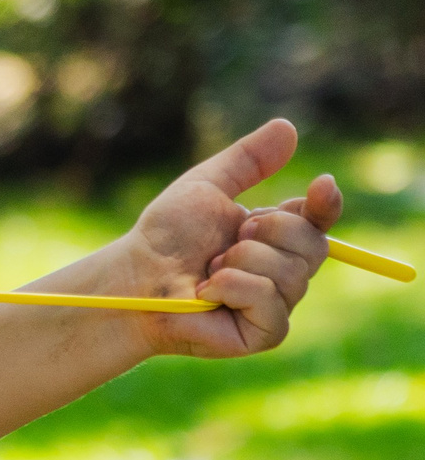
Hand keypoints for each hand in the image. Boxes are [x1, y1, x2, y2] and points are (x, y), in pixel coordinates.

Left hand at [113, 118, 342, 358]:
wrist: (133, 278)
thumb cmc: (164, 237)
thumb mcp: (206, 188)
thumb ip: (247, 161)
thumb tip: (289, 127)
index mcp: (276, 237)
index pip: (321, 220)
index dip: (326, 204)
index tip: (319, 185)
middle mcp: (283, 271)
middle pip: (314, 246)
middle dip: (269, 232)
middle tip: (228, 240)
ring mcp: (276, 305)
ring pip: (293, 274)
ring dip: (243, 261)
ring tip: (209, 268)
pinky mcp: (263, 333)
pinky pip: (270, 303)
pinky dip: (235, 287)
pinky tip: (206, 290)